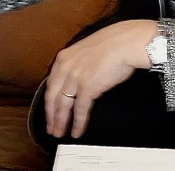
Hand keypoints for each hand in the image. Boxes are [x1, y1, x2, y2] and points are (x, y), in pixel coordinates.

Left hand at [44, 19, 158, 139]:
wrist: (126, 42)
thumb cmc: (112, 43)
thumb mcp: (85, 50)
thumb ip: (76, 64)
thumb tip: (76, 79)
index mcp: (64, 58)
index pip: (50, 84)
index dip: (48, 101)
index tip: (49, 111)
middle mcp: (66, 68)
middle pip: (52, 98)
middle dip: (51, 116)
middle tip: (51, 128)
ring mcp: (75, 78)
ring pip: (63, 106)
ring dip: (61, 122)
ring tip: (60, 133)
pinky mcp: (88, 87)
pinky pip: (80, 110)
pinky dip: (78, 123)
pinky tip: (77, 131)